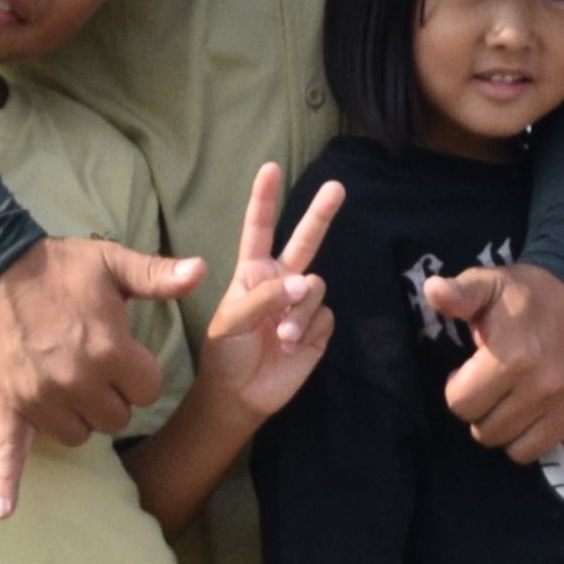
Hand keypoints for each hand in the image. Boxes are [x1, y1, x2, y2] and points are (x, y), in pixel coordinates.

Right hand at [0, 232, 201, 519]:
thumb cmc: (56, 265)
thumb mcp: (112, 262)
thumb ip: (158, 275)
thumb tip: (203, 271)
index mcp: (110, 349)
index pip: (149, 391)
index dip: (140, 375)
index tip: (124, 354)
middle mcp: (78, 380)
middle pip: (117, 419)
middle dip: (112, 397)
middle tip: (92, 366)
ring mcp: (41, 398)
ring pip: (79, 436)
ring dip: (77, 419)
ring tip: (65, 385)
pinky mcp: (6, 407)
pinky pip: (7, 454)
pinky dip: (4, 484)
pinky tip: (1, 511)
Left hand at [192, 163, 347, 420]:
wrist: (241, 395)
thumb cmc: (226, 353)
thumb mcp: (232, 322)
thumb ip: (264, 298)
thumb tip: (305, 282)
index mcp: (252, 272)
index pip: (259, 229)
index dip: (265, 199)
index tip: (270, 169)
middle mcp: (280, 280)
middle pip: (305, 240)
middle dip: (320, 214)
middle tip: (336, 187)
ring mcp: (301, 303)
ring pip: (315, 286)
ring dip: (300, 311)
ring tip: (283, 338)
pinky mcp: (318, 327)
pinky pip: (324, 315)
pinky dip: (309, 330)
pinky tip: (294, 347)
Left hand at [428, 264, 563, 533]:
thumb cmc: (524, 295)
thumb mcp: (487, 284)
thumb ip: (459, 293)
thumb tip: (434, 290)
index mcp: (512, 360)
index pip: (460, 405)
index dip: (458, 389)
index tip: (468, 371)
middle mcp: (543, 389)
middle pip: (487, 433)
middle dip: (483, 412)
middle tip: (495, 384)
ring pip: (520, 453)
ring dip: (512, 434)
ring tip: (518, 402)